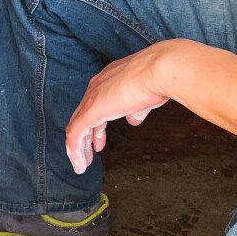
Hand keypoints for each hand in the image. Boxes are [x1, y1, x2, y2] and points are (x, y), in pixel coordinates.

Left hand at [65, 41, 180, 173]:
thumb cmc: (160, 79)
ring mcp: (91, 98)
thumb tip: (133, 121)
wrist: (161, 70)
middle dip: (85, 139)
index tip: (98, 142)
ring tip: (81, 165)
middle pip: (83, 117)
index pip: (95, 106)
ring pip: (76, 128)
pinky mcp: (90, 111)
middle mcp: (97, 87)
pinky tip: (80, 164)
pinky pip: (74, 135)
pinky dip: (75, 151)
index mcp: (109, 80)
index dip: (96, 126)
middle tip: (87, 155)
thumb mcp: (146, 98)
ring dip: (78, 148)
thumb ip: (137, 110)